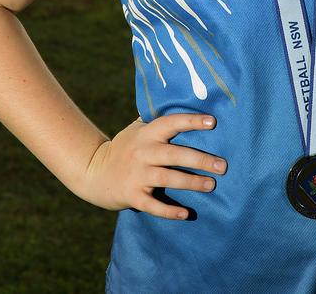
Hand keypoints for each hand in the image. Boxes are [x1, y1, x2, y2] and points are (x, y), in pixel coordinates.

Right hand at [78, 113, 227, 219]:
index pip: (171, 123)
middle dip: (200, 160)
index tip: (213, 122)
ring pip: (168, 178)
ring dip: (191, 182)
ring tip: (211, 185)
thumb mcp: (137, 129)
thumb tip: (185, 102)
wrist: (92, 172)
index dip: (191, 121)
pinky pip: (153, 205)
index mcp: (147, 133)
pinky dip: (169, 210)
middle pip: (175, 154)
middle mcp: (143, 152)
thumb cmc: (124, 147)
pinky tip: (185, 213)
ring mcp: (137, 174)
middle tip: (222, 165)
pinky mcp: (132, 195)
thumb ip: (157, 121)